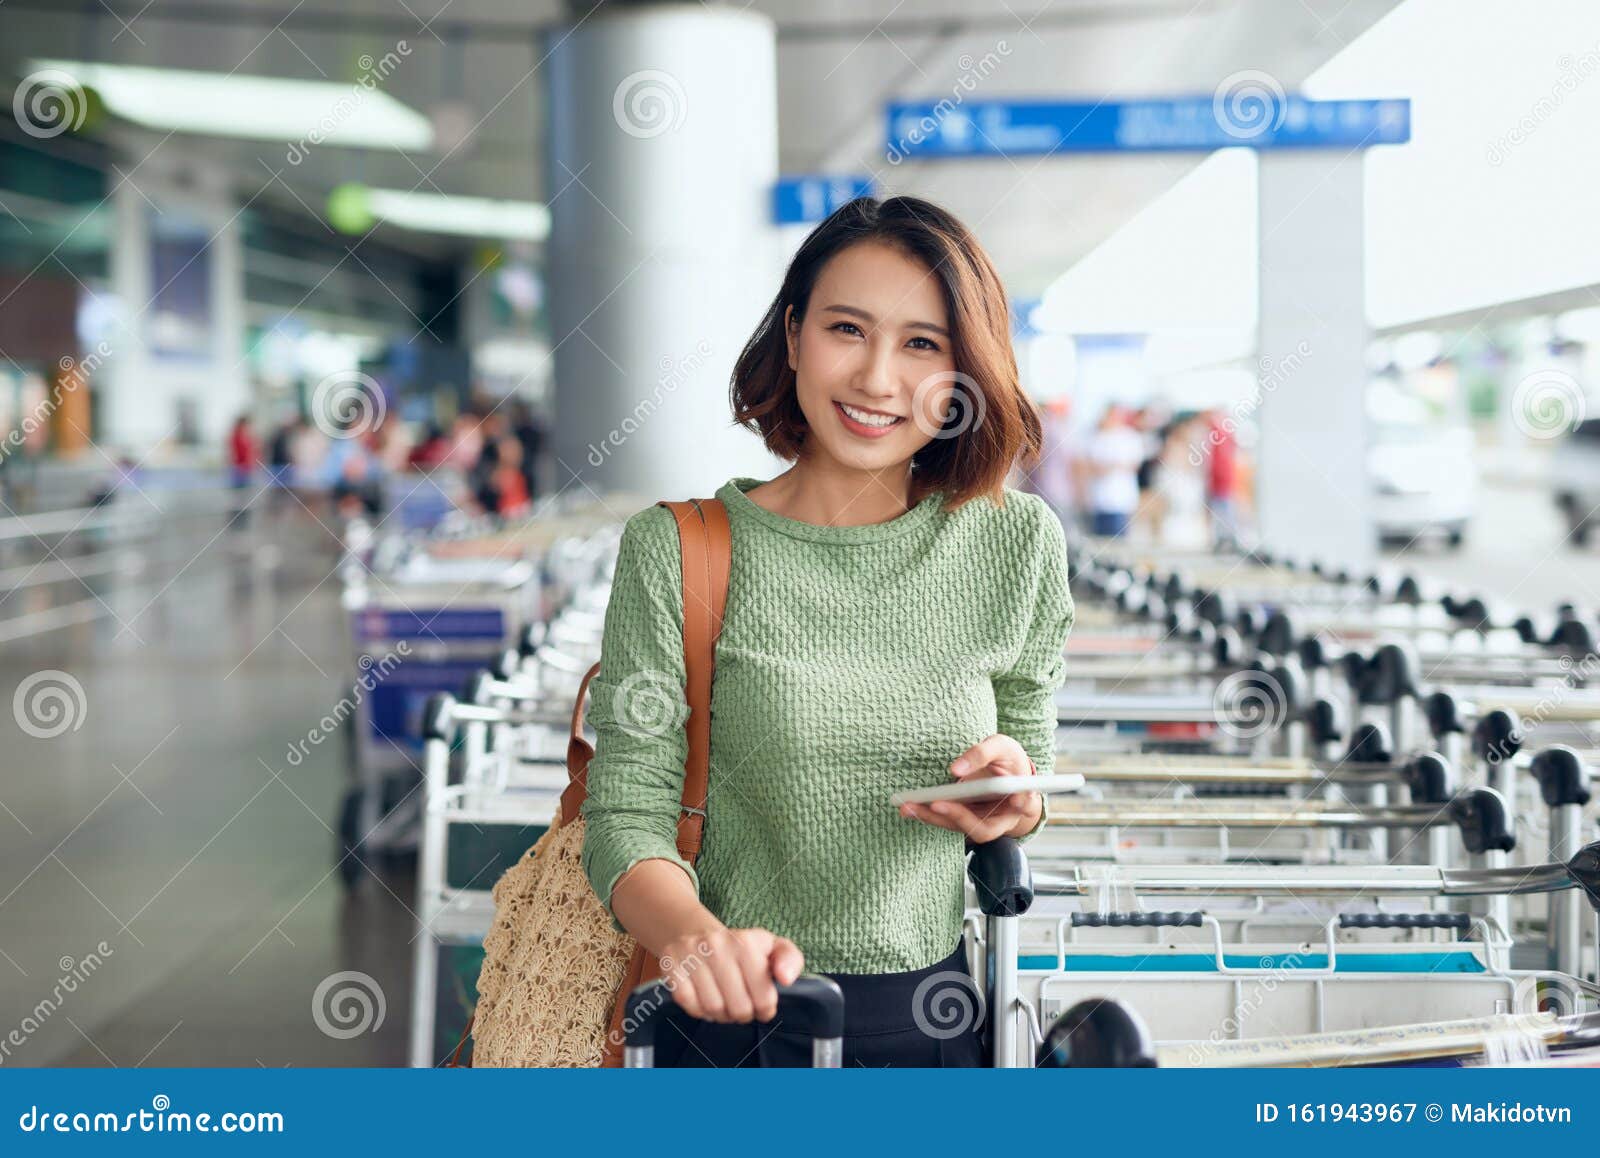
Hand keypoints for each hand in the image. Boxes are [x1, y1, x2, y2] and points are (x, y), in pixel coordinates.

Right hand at [659, 926, 804, 1023]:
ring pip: (713, 1009)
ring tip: (725, 1003)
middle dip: (743, 1014)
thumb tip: (784, 979)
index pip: (763, 996)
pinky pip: (689, 1005)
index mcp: (745, 942)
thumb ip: (790, 960)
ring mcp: (691, 956)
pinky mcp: (671, 967)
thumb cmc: (739, 947)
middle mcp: (717, 946)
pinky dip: (700, 1010)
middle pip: (738, 1008)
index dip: (766, 1009)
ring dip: (722, 1014)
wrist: (694, 932)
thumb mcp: (771, 946)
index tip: (763, 1005)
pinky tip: (706, 1000)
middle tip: (742, 1006)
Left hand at [898, 733, 1040, 842]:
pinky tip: (908, 805)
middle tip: (936, 804)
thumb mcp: (1000, 745)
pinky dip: (928, 813)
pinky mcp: (966, 819)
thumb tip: (955, 770)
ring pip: (960, 827)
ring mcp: (983, 821)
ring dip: (934, 818)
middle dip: (958, 817)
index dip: (1019, 805)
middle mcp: (1003, 817)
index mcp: (1021, 798)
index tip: (1015, 799)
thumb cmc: (1007, 757)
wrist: (1005, 767)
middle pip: (982, 828)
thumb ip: (982, 753)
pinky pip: (947, 820)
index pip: (1022, 806)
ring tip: (909, 806)